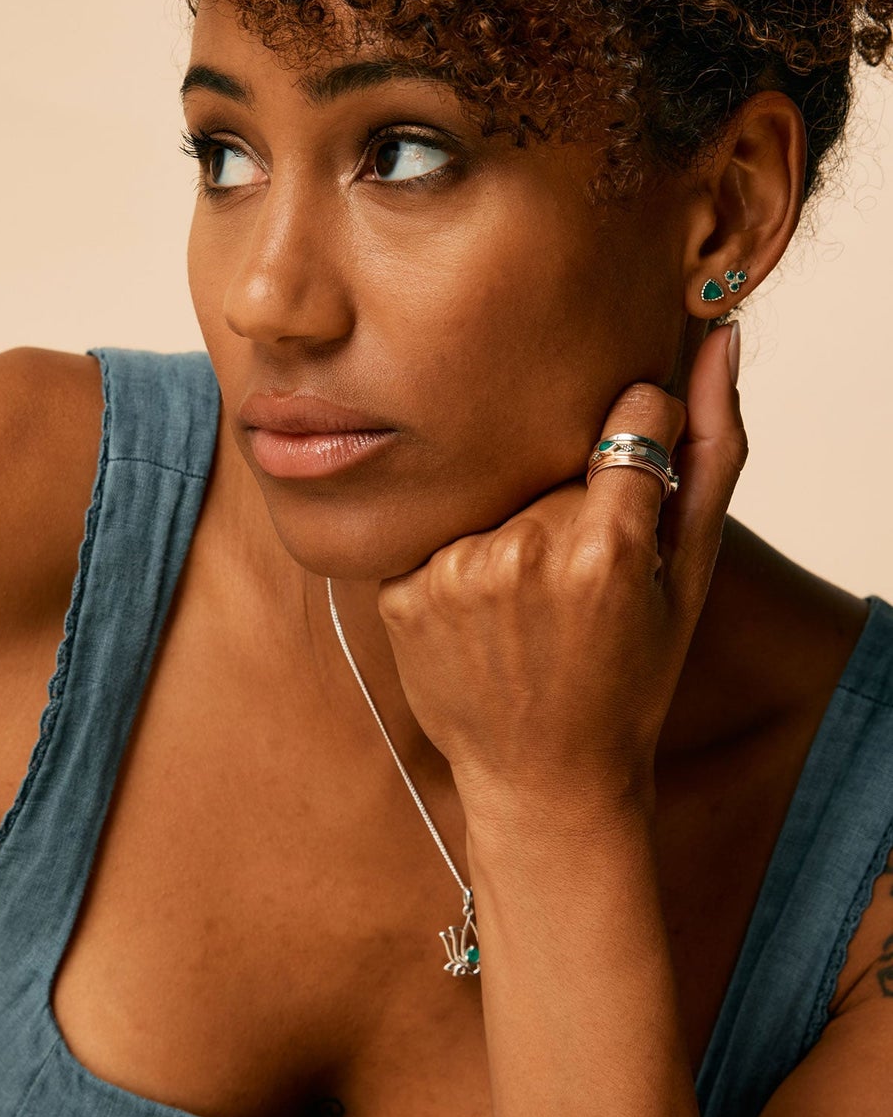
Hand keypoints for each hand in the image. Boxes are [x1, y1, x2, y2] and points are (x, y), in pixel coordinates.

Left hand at [376, 323, 746, 817]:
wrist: (545, 777)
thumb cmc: (629, 679)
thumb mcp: (690, 575)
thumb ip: (709, 453)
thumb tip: (714, 339)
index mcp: (606, 546)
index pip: (628, 420)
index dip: (635, 451)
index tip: (629, 492)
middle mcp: (521, 550)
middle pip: (550, 460)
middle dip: (567, 497)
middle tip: (573, 579)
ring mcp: (453, 572)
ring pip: (493, 492)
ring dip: (510, 526)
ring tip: (526, 601)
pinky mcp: (402, 591)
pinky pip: (438, 531)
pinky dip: (457, 558)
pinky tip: (479, 612)